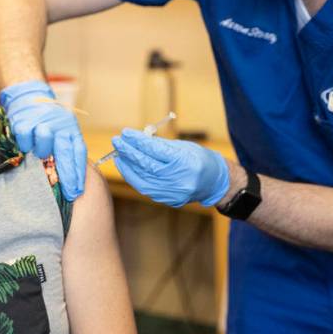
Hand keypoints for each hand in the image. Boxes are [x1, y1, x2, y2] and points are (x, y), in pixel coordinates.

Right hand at [0, 80, 86, 199]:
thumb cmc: (47, 122)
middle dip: (68, 175)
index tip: (77, 191)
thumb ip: (65, 151)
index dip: (78, 173)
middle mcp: (59, 124)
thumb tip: (70, 181)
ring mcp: (41, 121)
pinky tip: (25, 147)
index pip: (78, 152)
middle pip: (66, 151)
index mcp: (71, 129)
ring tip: (40, 156)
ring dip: (42, 152)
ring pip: (45, 140)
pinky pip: (25, 137)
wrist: (29, 96)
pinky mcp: (24, 120)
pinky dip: (24, 145)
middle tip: (69, 193)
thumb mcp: (61, 132)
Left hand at [111, 128, 229, 207]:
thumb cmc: (199, 159)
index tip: (125, 133)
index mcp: (185, 161)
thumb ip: (160, 144)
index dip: (137, 141)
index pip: (155, 150)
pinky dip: (134, 177)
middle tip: (117, 141)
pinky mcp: (168, 200)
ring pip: (143, 179)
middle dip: (128, 152)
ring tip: (118, 154)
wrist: (215, 183)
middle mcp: (179, 179)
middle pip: (147, 165)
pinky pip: (146, 188)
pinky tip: (126, 168)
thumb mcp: (183, 147)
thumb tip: (136, 139)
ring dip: (127, 166)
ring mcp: (173, 192)